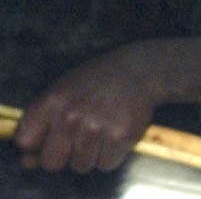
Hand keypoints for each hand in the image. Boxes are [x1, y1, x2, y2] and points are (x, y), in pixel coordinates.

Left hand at [14, 48, 156, 173]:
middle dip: (64, 156)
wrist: (139, 70)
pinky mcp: (121, 136)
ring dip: (90, 155)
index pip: (26, 142)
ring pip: (81, 166)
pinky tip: (116, 133)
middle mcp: (71, 115)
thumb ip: (41, 124)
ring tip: (102, 131)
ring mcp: (97, 127)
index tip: (51, 137)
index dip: (38, 143)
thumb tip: (28, 162)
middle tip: (78, 139)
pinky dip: (111, 155)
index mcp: (52, 101)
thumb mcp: (63, 90)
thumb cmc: (97, 81)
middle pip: (52, 162)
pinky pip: (106, 164)